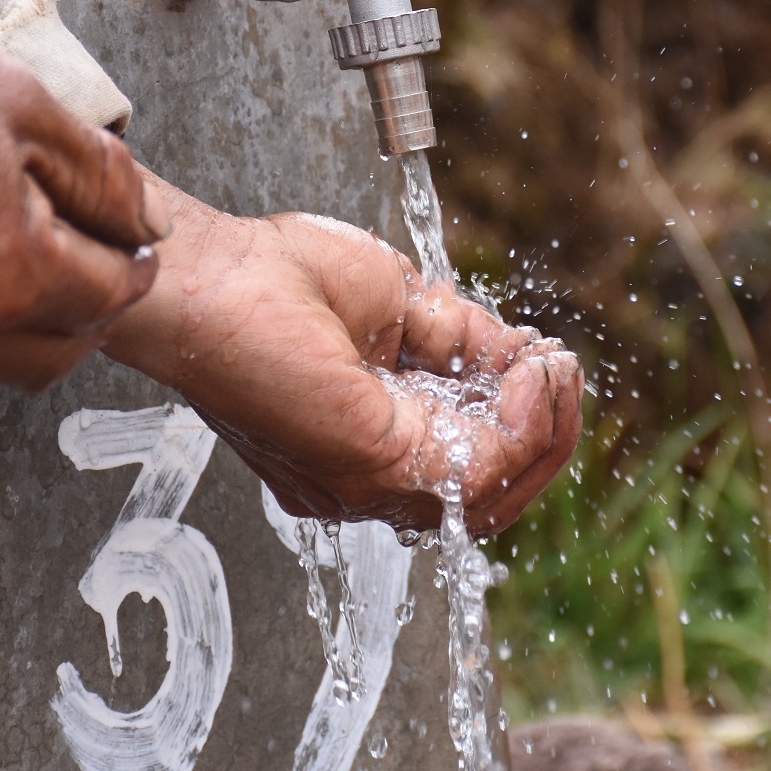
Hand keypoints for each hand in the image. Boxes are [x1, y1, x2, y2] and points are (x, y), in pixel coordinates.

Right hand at [0, 0, 165, 393]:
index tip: (132, 244)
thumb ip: (97, 173)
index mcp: (13, 276)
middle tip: (86, 263)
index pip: (114, 296)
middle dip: (86, 311)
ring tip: (7, 264)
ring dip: (14, 330)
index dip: (134, 262)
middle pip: (57, 353)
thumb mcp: (14, 103)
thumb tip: (144, 221)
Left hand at [101, 172, 583, 534]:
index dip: (520, 420)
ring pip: (493, 494)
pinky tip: (531, 375)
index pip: (467, 466)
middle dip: (544, 433)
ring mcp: (367, 483)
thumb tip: (525, 359)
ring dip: (543, 428)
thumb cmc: (272, 279)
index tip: (540, 361)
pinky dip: (524, 426)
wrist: (213, 275)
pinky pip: (479, 473)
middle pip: (489, 495)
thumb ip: (461, 342)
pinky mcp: (374, 467)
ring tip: (549, 368)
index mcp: (366, 444)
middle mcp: (364, 480)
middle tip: (557, 370)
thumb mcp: (399, 305)